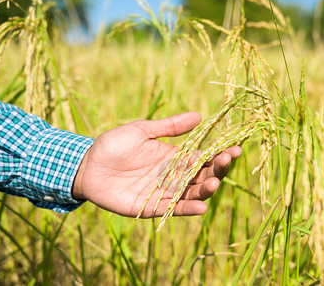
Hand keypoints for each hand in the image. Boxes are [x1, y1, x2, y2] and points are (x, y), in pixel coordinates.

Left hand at [72, 112, 240, 217]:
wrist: (87, 164)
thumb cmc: (114, 145)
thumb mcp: (143, 130)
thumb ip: (170, 127)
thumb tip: (199, 115)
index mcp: (175, 158)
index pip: (204, 158)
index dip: (221, 154)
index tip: (236, 148)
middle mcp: (174, 176)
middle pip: (202, 176)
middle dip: (217, 170)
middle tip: (228, 160)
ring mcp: (164, 192)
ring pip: (192, 194)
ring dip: (205, 190)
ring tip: (213, 182)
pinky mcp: (150, 206)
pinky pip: (173, 209)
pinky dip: (188, 209)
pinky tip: (201, 206)